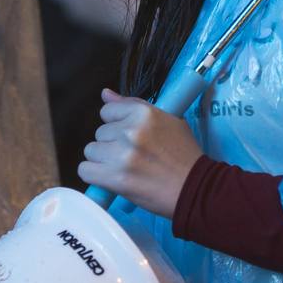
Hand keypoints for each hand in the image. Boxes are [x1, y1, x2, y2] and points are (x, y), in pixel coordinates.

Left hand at [78, 89, 201, 217]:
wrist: (196, 189)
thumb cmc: (184, 154)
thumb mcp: (167, 120)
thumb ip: (132, 105)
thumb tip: (104, 94)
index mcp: (142, 113)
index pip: (107, 111)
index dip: (117, 125)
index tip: (130, 137)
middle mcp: (130, 130)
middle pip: (99, 133)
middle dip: (112, 144)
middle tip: (133, 157)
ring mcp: (121, 154)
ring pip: (91, 151)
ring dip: (103, 161)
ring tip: (125, 169)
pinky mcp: (115, 177)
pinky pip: (85, 171)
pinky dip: (95, 176)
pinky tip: (111, 179)